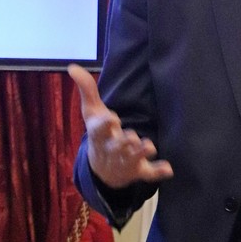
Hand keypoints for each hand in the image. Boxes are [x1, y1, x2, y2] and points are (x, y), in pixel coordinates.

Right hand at [68, 64, 172, 188]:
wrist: (103, 171)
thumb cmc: (100, 134)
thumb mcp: (92, 113)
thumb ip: (87, 90)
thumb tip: (73, 67)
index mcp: (100, 136)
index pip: (99, 131)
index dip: (104, 125)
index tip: (110, 118)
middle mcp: (112, 150)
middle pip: (117, 146)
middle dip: (124, 141)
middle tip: (131, 136)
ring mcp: (126, 162)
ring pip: (133, 159)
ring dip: (141, 153)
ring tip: (149, 146)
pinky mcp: (140, 171)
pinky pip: (149, 174)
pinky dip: (158, 172)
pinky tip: (167, 169)